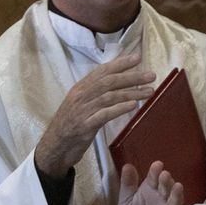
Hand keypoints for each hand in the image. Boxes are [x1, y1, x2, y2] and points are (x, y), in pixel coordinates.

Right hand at [34, 53, 156, 176]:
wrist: (54, 146)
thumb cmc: (71, 124)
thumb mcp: (81, 104)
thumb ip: (96, 92)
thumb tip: (119, 81)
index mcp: (80, 88)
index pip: (102, 71)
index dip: (120, 64)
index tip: (138, 58)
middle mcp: (80, 96)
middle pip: (108, 82)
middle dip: (131, 77)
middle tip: (151, 75)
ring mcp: (82, 111)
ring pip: (109, 97)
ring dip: (131, 93)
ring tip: (149, 91)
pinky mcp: (84, 126)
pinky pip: (103, 115)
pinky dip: (119, 109)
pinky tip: (133, 106)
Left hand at [118, 161, 184, 204]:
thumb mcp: (126, 201)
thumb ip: (127, 185)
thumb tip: (127, 166)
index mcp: (151, 189)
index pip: (154, 178)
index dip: (155, 171)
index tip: (157, 165)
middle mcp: (163, 197)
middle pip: (166, 187)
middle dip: (166, 181)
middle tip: (165, 175)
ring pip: (175, 201)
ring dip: (177, 194)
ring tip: (178, 187)